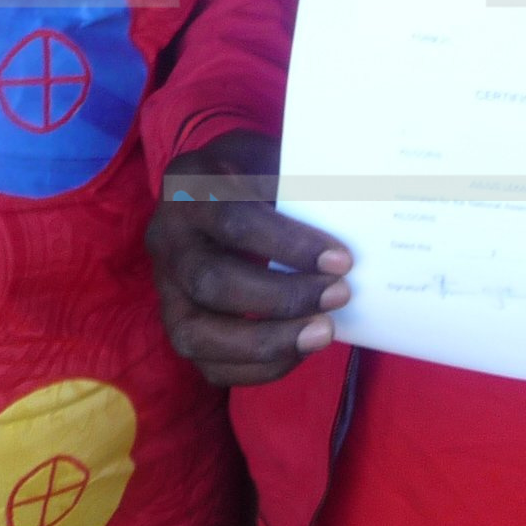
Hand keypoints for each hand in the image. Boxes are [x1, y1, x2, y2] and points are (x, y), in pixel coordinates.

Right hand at [146, 130, 351, 386]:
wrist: (214, 187)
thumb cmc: (254, 171)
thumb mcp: (273, 158)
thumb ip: (303, 183)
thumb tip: (361, 211)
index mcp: (188, 185)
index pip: (233, 221)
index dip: (287, 245)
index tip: (341, 260)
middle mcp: (166, 238)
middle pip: (211, 281)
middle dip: (281, 297)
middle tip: (340, 295)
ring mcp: (164, 286)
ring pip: (196, 332)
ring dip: (266, 342)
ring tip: (323, 334)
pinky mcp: (177, 323)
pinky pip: (206, 364)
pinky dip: (256, 367)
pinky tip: (299, 351)